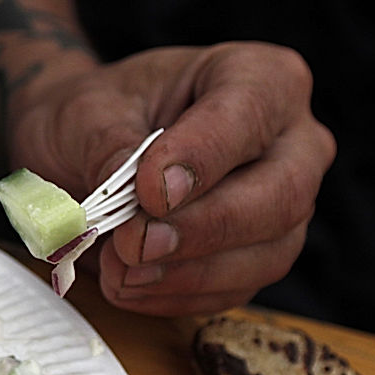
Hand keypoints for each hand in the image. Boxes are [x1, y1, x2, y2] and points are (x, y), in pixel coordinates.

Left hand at [9, 41, 335, 315]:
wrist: (82, 146)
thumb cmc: (95, 115)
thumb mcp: (88, 114)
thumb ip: (114, 149)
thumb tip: (138, 202)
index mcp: (261, 77)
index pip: (248, 117)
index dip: (201, 158)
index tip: (147, 191)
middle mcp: (292, 141)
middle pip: (280, 196)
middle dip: (203, 229)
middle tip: (134, 244)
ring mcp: (284, 204)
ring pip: (267, 254)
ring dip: (187, 274)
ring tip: (119, 270)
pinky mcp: (259, 255)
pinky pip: (236, 290)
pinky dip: (179, 296)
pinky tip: (130, 286)